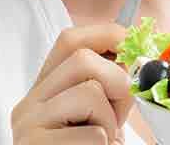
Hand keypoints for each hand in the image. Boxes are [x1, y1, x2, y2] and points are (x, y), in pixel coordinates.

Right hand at [11, 22, 132, 143]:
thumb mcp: (96, 116)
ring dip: (110, 121)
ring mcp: (29, 126)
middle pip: (82, 59)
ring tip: (100, 142)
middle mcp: (29, 103)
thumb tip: (141, 56)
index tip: (134, 46)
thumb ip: (108, 87)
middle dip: (116, 80)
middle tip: (118, 112)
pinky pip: (92, 135)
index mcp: (44, 89)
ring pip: (89, 93)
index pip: (69, 40)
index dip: (107, 35)